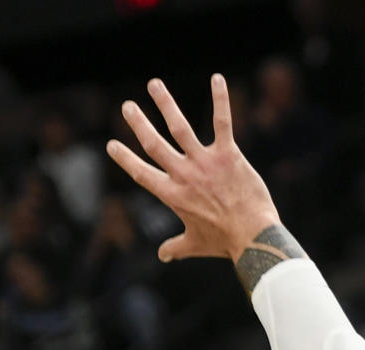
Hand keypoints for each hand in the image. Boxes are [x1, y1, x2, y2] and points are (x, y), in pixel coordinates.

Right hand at [107, 74, 279, 262]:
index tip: (111, 145)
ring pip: (180, 127)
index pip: (142, 173)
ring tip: (154, 85)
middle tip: (127, 106)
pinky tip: (217, 78)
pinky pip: (222, 122)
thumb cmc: (225, 243)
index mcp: (173, 195)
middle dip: (138, 123)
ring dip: (165, 103)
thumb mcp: (195, 245)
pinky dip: (220, 99)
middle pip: (155, 144)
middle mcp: (185, 175)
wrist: (253, 237)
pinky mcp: (229, 155)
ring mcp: (206, 163)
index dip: (126, 159)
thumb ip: (176, 247)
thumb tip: (163, 255)